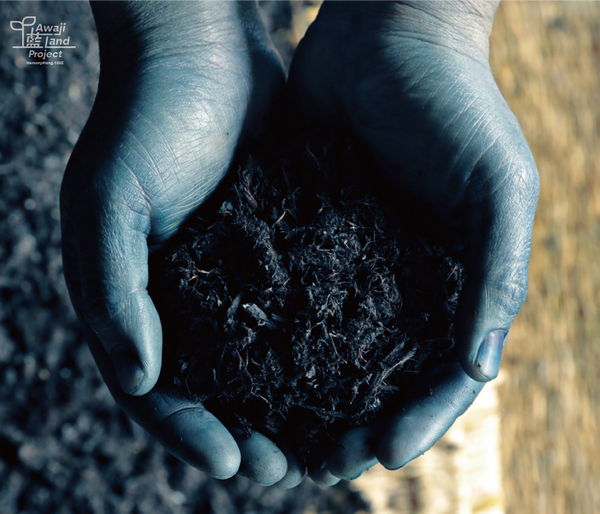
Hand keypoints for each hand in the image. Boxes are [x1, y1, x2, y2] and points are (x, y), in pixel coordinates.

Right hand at [60, 0, 303, 486]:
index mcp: (139, 299)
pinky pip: (301, 310)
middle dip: (249, 433)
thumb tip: (135, 379)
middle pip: (218, 389)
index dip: (189, 432)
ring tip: (326, 439)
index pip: (158, 389)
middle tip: (288, 468)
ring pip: (265, 361)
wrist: (203, 53)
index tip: (232, 462)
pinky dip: (320, 348)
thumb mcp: (108, 200)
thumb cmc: (145, 118)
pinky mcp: (281, 248)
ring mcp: (237, 276)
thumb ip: (109, 290)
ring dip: (291, 405)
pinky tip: (350, 372)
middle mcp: (189, 297)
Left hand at [288, 0, 538, 481]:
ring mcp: (348, 262)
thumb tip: (480, 368)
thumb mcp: (496, 191)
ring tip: (277, 439)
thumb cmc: (455, 106)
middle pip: (376, 377)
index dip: (417, 420)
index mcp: (452, 282)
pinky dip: (270, 338)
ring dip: (304, 399)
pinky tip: (245, 371)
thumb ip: (496, 276)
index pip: (439, 374)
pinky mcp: (302, 234)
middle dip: (351, 425)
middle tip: (318, 467)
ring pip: (325, 349)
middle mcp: (399, 282)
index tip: (380, 453)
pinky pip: (285, 297)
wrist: (387, 37)